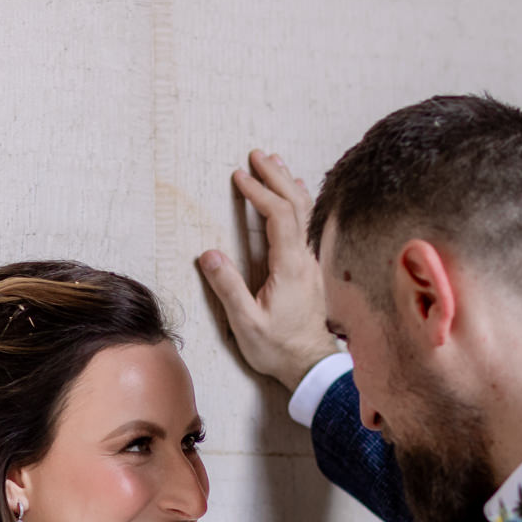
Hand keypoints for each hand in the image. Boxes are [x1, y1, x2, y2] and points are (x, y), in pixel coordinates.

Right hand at [197, 150, 339, 391]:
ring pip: (306, 212)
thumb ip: (228, 288)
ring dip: (289, 184)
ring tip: (274, 163)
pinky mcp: (312, 268)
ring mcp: (312, 262)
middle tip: (257, 155)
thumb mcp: (247, 323)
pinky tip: (295, 193)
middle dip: (276, 176)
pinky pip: (308, 224)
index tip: (240, 176)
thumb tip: (208, 254)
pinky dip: (299, 201)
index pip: (278, 216)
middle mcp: (306, 258)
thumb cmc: (279, 348)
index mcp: (290, 266)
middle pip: (296, 205)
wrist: (311, 366)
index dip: (259, 192)